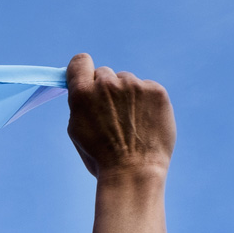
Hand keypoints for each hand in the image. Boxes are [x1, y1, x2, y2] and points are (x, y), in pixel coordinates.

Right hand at [66, 53, 175, 178]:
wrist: (133, 171)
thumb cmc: (100, 156)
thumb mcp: (77, 130)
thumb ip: (80, 104)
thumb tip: (84, 89)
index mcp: (82, 94)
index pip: (80, 61)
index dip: (81, 70)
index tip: (85, 79)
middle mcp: (108, 84)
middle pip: (104, 73)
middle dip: (105, 89)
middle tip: (110, 113)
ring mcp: (134, 85)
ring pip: (127, 81)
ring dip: (127, 95)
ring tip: (130, 122)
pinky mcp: (156, 90)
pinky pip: (147, 87)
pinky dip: (145, 101)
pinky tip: (144, 121)